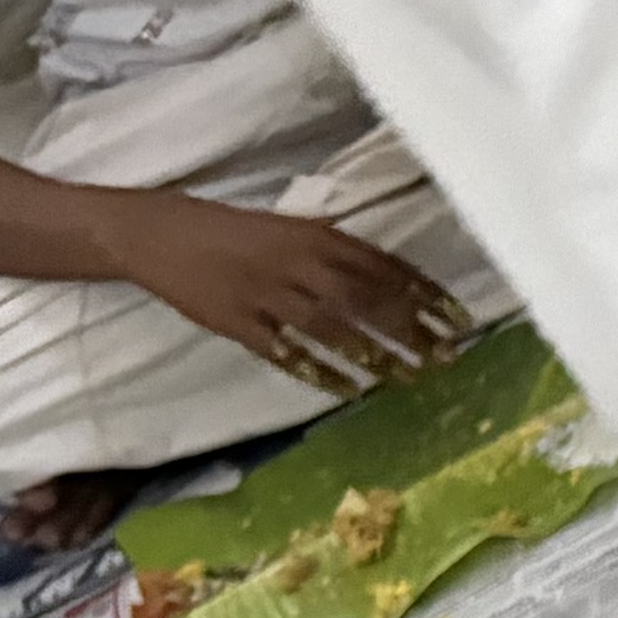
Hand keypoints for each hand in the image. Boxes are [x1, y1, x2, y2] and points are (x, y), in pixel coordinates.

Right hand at [104, 192, 473, 393]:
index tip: (460, 318)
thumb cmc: (233, 230)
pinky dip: (317, 372)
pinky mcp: (236, 322)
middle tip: (447, 356)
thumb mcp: (292, 227)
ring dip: (373, 354)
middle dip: (410, 329)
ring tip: (408, 377)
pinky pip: (283, 352)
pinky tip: (347, 390)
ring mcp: (265, 294)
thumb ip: (340, 250)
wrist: (157, 232)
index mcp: (314, 236)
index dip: (425, 293)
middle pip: (365, 299)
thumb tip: (397, 277)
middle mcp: (295, 263)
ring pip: (329, 327)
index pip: (382, 266)